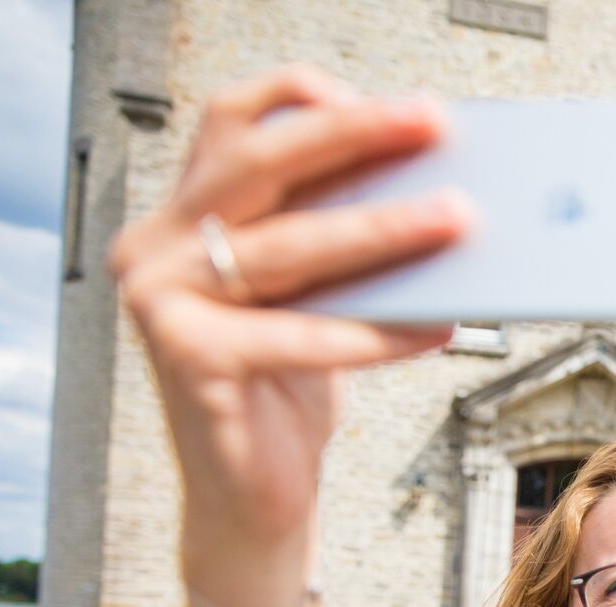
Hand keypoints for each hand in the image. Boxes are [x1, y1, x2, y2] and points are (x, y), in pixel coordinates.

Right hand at [109, 66, 468, 546]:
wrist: (253, 499)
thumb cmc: (289, 394)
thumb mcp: (317, 301)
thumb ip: (341, 245)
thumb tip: (438, 191)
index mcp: (184, 216)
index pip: (236, 123)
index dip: (308, 99)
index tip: (392, 103)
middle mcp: (158, 246)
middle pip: (260, 163)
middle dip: (355, 135)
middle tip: (431, 125)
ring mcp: (162, 299)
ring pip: (289, 246)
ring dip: (384, 229)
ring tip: (458, 220)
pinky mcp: (187, 358)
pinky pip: (301, 335)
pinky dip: (376, 332)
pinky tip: (436, 327)